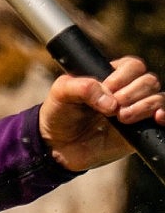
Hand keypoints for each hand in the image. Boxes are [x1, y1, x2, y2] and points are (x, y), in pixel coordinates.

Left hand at [38, 56, 164, 171]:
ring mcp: (137, 111)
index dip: (122, 77)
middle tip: (111, 108)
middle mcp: (128, 92)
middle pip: (149, 81)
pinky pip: (163, 119)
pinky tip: (156, 118)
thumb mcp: (61, 92)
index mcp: (112, 76)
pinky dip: (164, 116)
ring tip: (120, 117)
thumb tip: (111, 102)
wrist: (58, 145)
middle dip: (131, 93)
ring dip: (142, 106)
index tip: (107, 89)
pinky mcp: (140, 132)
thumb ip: (82, 87)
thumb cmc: (60, 113)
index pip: (133, 66)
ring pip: (158, 99)